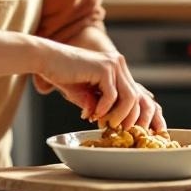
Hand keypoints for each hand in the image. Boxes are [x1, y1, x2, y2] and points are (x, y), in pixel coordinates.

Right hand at [33, 43, 164, 130]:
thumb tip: (111, 124)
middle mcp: (119, 64)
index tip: (136, 131)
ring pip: (130, 98)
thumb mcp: (87, 95)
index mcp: (118, 69)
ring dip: (119, 116)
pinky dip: (104, 108)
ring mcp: (113, 64)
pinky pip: (112, 95)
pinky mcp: (104, 68)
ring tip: (107, 124)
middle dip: (132, 119)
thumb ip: (101, 106)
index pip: (139, 94)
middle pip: (138, 98)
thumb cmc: (64, 77)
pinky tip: (94, 113)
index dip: (143, 114)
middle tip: (119, 131)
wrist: (46, 59)